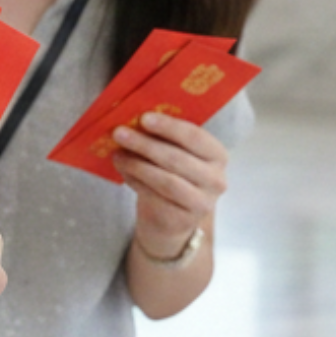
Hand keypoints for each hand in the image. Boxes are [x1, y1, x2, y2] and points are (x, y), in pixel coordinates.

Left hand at [113, 112, 226, 259]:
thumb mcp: (173, 153)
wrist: (171, 217)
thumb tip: (132, 120)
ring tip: (117, 154)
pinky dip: (136, 181)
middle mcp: (216, 178)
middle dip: (145, 144)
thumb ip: (161, 138)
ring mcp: (203, 202)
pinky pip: (156, 197)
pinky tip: (123, 170)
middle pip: (177, 158)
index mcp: (217, 154)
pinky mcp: (184, 219)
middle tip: (120, 133)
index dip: (169, 126)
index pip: (195, 136)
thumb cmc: (172, 175)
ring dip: (137, 165)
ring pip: (166, 180)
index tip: (144, 117)